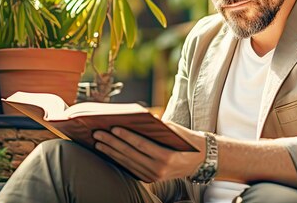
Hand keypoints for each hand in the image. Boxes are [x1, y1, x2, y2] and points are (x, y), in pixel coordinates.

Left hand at [92, 121, 206, 182]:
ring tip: (98, 143)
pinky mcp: (150, 179)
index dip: (126, 136)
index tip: (113, 127)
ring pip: (127, 163)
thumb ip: (157, 125)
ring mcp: (153, 176)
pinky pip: (130, 168)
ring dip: (111, 152)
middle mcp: (159, 170)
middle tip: (98, 133)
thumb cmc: (186, 140)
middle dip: (112, 143)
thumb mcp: (175, 130)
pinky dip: (118, 159)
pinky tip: (108, 152)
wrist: (199, 160)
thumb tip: (138, 116)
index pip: (141, 145)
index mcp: (166, 157)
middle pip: (130, 154)